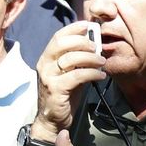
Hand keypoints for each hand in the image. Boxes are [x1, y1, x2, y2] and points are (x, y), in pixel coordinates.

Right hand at [32, 23, 106, 137]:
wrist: (52, 120)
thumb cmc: (64, 95)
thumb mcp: (70, 73)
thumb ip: (78, 59)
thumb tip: (95, 45)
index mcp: (47, 58)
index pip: (58, 36)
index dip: (73, 28)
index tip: (88, 25)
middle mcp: (44, 65)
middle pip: (62, 43)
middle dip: (83, 41)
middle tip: (97, 47)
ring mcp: (48, 77)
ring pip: (70, 58)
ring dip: (90, 57)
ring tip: (102, 61)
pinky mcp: (56, 90)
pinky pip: (76, 75)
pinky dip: (91, 73)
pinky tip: (100, 75)